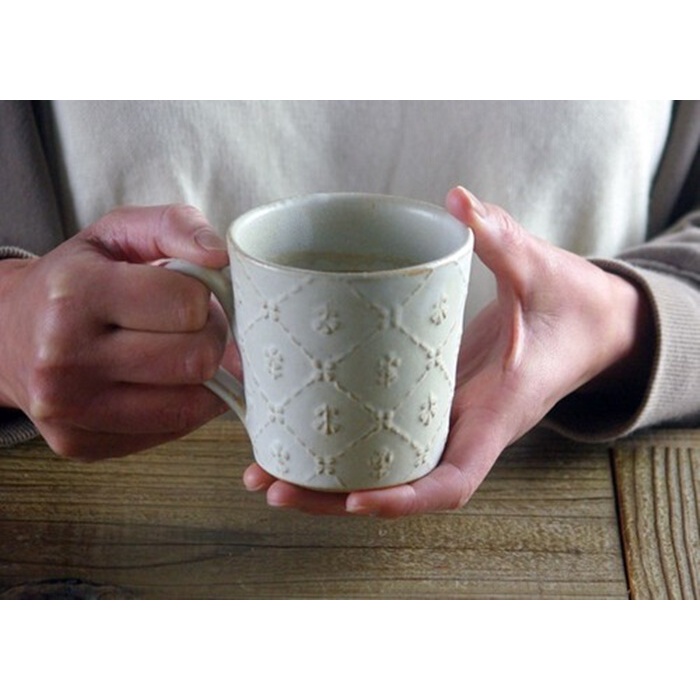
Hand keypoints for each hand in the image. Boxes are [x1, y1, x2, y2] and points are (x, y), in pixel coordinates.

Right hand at [0, 204, 232, 459]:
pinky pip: (172, 431)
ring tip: (177, 351)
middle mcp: (65, 358)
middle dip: (210, 338)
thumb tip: (220, 256)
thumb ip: (175, 226)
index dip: (204, 297)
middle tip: (191, 327)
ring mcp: (71, 410)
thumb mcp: (117, 232)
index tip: (189, 294)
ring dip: (202, 377)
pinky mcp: (81, 444)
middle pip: (197, 360)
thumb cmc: (75, 279)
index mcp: (75, 294)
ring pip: (192, 404)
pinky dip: (183, 405)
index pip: (189, 304)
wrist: (7, 334)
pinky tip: (161, 382)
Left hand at [242, 187, 652, 516]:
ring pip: (383, 466)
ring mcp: (444, 419)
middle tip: (271, 485)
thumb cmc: (571, 308)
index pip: (454, 483)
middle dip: (334, 498)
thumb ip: (503, 240)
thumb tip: (458, 200)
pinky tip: (293, 424)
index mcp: (496, 417)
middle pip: (397, 487)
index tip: (354, 503)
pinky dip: (340, 439)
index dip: (404, 501)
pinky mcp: (430, 401)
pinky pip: (382, 433)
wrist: (587, 325)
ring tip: (262, 471)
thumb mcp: (541, 273)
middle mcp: (464, 430)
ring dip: (325, 477)